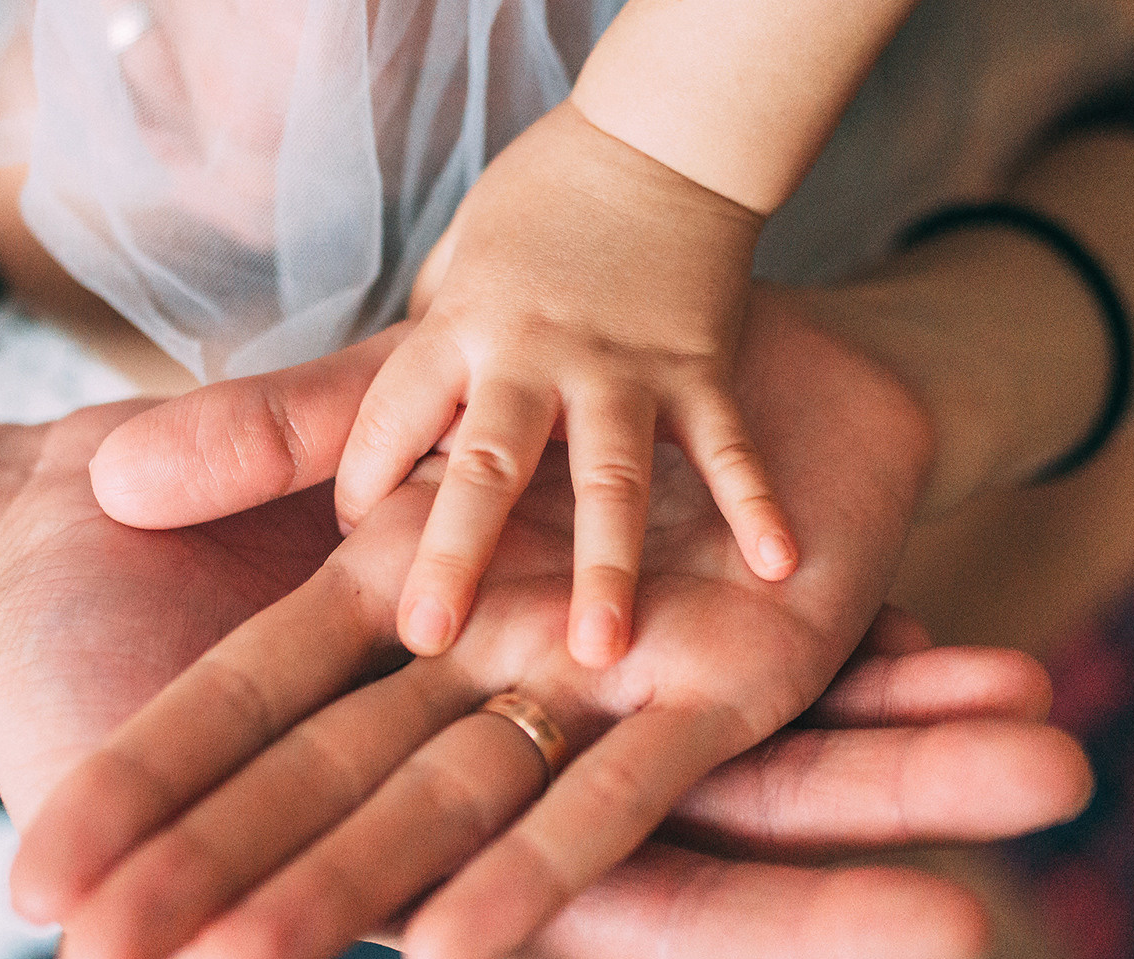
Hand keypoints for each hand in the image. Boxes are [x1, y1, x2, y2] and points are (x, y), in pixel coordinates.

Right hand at [12, 288, 1088, 958]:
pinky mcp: (491, 538)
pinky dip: (745, 544)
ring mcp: (509, 646)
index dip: (792, 924)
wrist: (24, 571)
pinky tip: (875, 543)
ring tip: (1018, 661)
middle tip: (1052, 765)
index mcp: (452, 864)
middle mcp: (510, 761)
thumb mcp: (155, 886)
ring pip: (710, 666)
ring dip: (860, 666)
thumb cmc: (67, 743)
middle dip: (882, 783)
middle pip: (725, 790)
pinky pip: (641, 537)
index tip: (950, 925)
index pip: (651, 914)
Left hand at [317, 101, 792, 665]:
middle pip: (487, 463)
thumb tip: (388, 445)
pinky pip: (726, 447)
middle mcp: (534, 353)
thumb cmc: (537, 204)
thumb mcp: (453, 265)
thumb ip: (427, 356)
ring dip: (605, 564)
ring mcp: (622, 365)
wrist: (659, 133)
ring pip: (608, 477)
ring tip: (599, 649)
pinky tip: (779, 566)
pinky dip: (755, 503)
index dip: (361, 482)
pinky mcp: (700, 366)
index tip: (354, 541)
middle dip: (456, 552)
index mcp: (459, 327)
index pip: (388, 419)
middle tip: (428, 635)